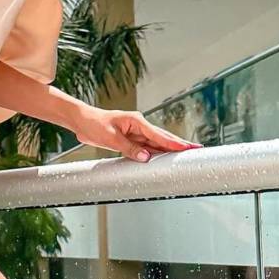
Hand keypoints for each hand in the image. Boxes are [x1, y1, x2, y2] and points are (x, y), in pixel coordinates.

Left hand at [70, 107, 202, 162]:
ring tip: (187, 154)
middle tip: (197, 149)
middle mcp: (139, 126)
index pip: (159, 135)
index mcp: (136, 122)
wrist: (81, 121)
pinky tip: (164, 157)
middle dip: (179, 144)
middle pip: (162, 137)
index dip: (174, 143)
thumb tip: (146, 157)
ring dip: (170, 149)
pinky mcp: (130, 139)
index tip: (188, 148)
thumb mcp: (110, 138)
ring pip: (156, 143)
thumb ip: (129, 148)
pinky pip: (146, 147)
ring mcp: (135, 133)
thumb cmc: (93, 125)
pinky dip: (156, 152)